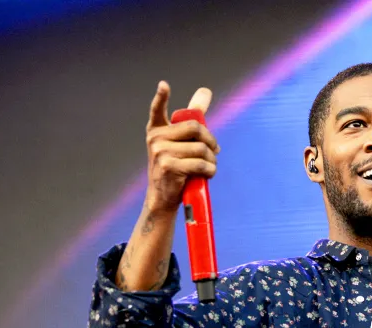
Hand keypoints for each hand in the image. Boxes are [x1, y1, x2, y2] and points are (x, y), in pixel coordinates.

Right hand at [144, 81, 219, 212]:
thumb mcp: (180, 145)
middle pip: (195, 128)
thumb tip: (205, 92)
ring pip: (202, 149)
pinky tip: (207, 175)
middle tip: (215, 151)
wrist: (163, 199)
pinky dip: (210, 171)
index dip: (161, 97)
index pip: (157, 110)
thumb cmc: (176, 170)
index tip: (164, 85)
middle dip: (211, 140)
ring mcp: (161, 152)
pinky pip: (202, 164)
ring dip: (212, 160)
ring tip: (209, 167)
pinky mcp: (169, 167)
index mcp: (156, 131)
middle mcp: (156, 138)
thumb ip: (192, 121)